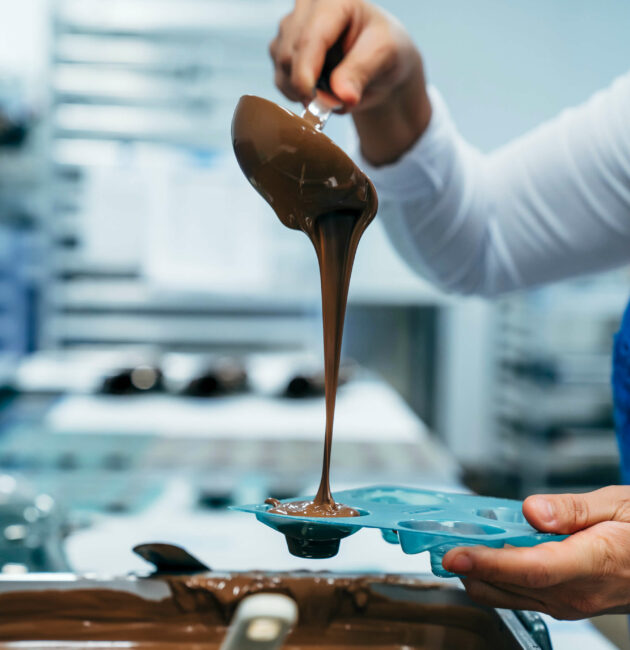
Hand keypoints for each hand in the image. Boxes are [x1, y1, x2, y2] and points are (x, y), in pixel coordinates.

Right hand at [269, 0, 431, 164]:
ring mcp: (290, 27)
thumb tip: (342, 98)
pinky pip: (279, 79)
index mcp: (332, 0)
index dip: (305, 73)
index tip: (312, 101)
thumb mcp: (384, 56)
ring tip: (331, 95)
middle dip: (308, 87)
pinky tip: (318, 92)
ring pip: (281, 68)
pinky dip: (297, 94)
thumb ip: (361, 72)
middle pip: (289, 55)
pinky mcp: (282, 48)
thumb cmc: (385, 50)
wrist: (379, 62)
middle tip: (336, 104)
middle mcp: (305, 7)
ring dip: (302, 92)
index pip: (309, 38)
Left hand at [442, 486, 629, 618]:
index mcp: (594, 561)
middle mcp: (578, 592)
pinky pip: (521, 595)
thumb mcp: (619, 503)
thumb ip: (573, 509)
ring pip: (509, 596)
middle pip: (510, 586)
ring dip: (477, 575)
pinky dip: (495, 579)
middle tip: (435, 545)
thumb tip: (534, 510)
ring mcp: (571, 603)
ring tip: (452, 547)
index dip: (488, 563)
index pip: (530, 568)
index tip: (454, 555)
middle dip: (468, 569)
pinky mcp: (565, 604)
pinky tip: (483, 557)